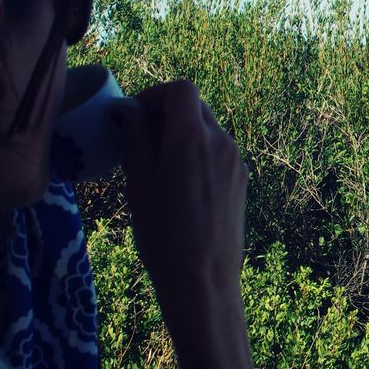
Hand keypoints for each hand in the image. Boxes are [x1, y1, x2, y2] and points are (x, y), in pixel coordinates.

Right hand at [115, 81, 247, 352]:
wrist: (204, 279)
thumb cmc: (162, 234)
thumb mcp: (138, 183)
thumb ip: (135, 138)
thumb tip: (127, 109)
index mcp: (192, 137)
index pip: (180, 89)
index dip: (155, 96)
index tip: (134, 117)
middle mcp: (221, 141)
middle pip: (195, 106)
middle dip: (166, 113)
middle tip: (140, 140)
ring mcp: (236, 160)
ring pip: (207, 128)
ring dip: (182, 133)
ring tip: (157, 165)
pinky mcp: (242, 179)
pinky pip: (218, 150)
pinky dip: (198, 152)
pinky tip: (179, 183)